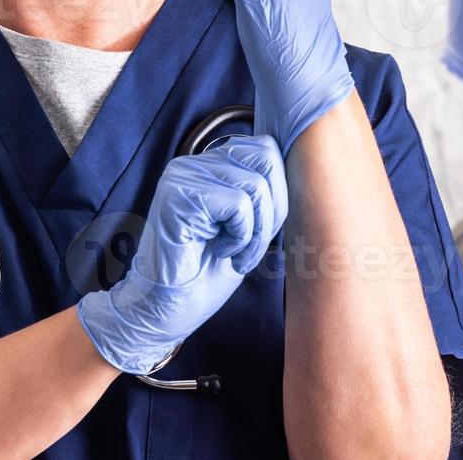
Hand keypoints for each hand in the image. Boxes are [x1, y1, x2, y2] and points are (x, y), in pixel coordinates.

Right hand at [77, 136, 286, 373]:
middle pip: (266, 158)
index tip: (259, 233)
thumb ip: (262, 194)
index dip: (277, 193)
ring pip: (255, 185)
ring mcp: (181, 177)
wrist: (166, 311)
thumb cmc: (204, 276)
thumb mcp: (246, 228)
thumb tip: (296, 173)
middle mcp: (191, 163)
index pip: (265, 150)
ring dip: (256, 232)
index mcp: (207, 165)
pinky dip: (241, 237)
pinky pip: (238, 205)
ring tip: (235, 255)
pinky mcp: (178, 197)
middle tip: (251, 246)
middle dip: (273, 210)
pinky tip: (219, 253)